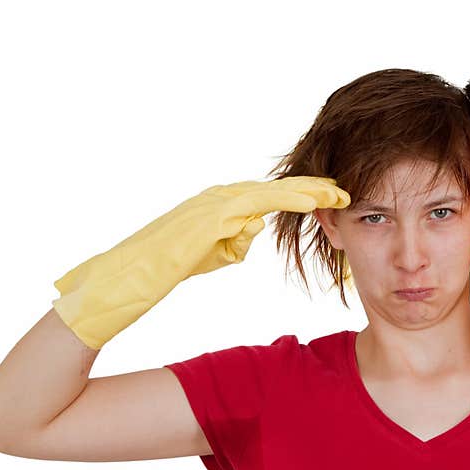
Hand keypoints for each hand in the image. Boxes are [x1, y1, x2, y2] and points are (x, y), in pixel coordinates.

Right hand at [52, 176, 349, 349]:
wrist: (126, 281)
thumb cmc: (163, 269)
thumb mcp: (209, 253)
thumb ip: (233, 239)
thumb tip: (256, 227)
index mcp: (219, 205)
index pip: (268, 197)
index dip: (301, 196)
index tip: (332, 198)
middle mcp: (218, 197)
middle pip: (274, 188)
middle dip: (311, 187)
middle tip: (344, 187)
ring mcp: (212, 203)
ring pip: (269, 191)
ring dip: (306, 190)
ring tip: (337, 191)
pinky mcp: (208, 216)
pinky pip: (255, 204)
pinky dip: (285, 200)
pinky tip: (311, 202)